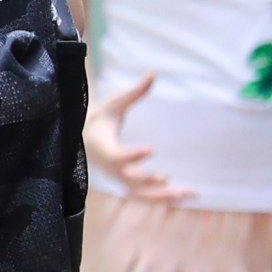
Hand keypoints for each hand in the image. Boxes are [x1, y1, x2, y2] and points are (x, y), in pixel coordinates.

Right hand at [85, 69, 187, 203]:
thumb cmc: (99, 118)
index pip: (117, 156)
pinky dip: (165, 199)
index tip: (151, 149)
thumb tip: (153, 73)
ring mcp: (120, 178)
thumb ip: (134, 92)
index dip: (133, 155)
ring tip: (188, 194)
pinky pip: (146, 196)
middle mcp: (112, 168)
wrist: (83, 138)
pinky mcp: (128, 183)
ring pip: (141, 194)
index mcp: (105, 148)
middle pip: (129, 181)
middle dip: (146, 181)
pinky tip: (187, 197)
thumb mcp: (113, 104)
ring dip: (163, 196)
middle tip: (165, 178)